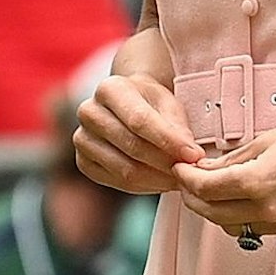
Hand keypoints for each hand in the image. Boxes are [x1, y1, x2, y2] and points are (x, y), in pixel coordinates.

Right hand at [76, 56, 199, 195]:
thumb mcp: (169, 104)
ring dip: (159, 179)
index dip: (169, 141)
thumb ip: (178, 127)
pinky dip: (145, 186)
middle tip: (191, 172)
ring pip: (126, 169)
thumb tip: (189, 155)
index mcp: (110, 88)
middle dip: (166, 163)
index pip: (139, 120)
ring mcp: (82, 139)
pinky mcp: (83, 162)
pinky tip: (162, 181)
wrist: (126, 108)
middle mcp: (89, 111)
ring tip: (180, 178)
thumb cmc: (151, 103)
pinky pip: (118, 182)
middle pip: (132, 147)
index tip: (193, 155)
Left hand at [172, 111, 275, 238]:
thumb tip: (206, 169)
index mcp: (259, 182)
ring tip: (212, 189)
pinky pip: (253, 228)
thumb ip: (233, 160)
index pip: (206, 189)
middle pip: (212, 213)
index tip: (179, 169)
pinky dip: (238, 215)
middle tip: (187, 181)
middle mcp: (269, 209)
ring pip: (230, 225)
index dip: (186, 180)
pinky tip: (238, 198)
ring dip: (215, 210)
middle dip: (194, 198)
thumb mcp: (268, 139)